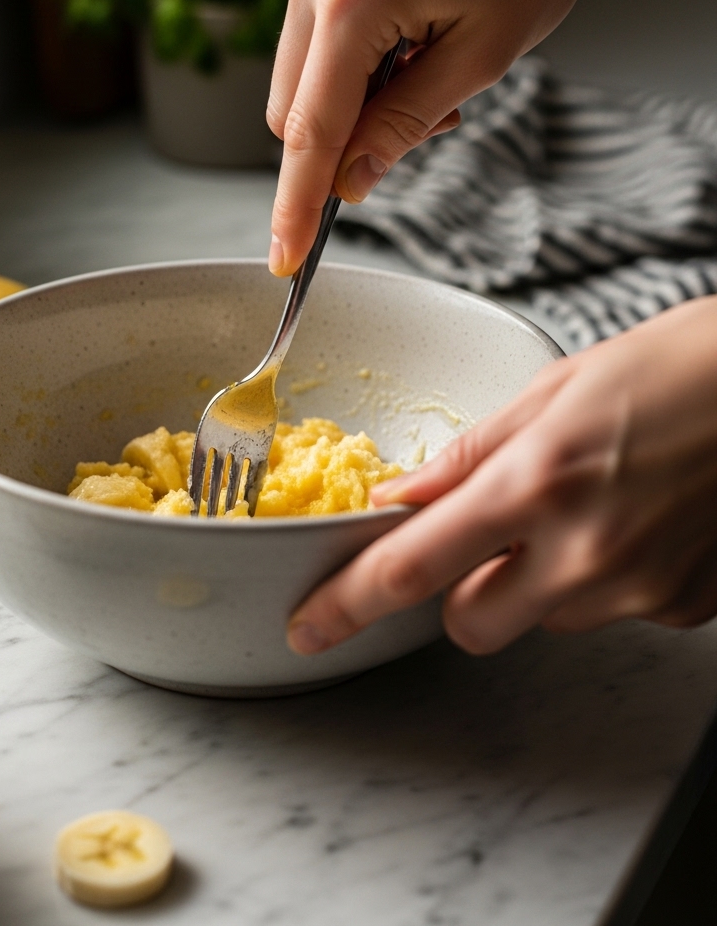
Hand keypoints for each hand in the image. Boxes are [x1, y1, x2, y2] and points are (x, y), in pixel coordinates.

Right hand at [267, 0, 716, 275]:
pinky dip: (355, 62)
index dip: (297, 206)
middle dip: (348, 141)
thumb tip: (351, 180)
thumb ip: (404, 125)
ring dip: (355, 102)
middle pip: (293, 112)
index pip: (309, 134)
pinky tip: (415, 39)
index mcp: (352, 3)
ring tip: (434, 69)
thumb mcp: (483, 57)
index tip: (284, 258)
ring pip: (303, 76)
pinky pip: (316, 35)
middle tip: (432, 120)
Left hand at [288, 297, 716, 655]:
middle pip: (468, 624)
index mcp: (537, 482)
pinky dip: (604, 577)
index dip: (347, 603)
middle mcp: (585, 551)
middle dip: (458, 590)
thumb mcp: (557, 387)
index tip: (309, 623)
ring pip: (542, 619)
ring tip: (587, 505)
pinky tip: (636, 519)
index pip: (412, 567)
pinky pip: (611, 612)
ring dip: (538, 581)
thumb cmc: (680, 365)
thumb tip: (404, 498)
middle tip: (487, 535)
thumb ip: (472, 454)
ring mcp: (639, 590)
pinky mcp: (683, 608)